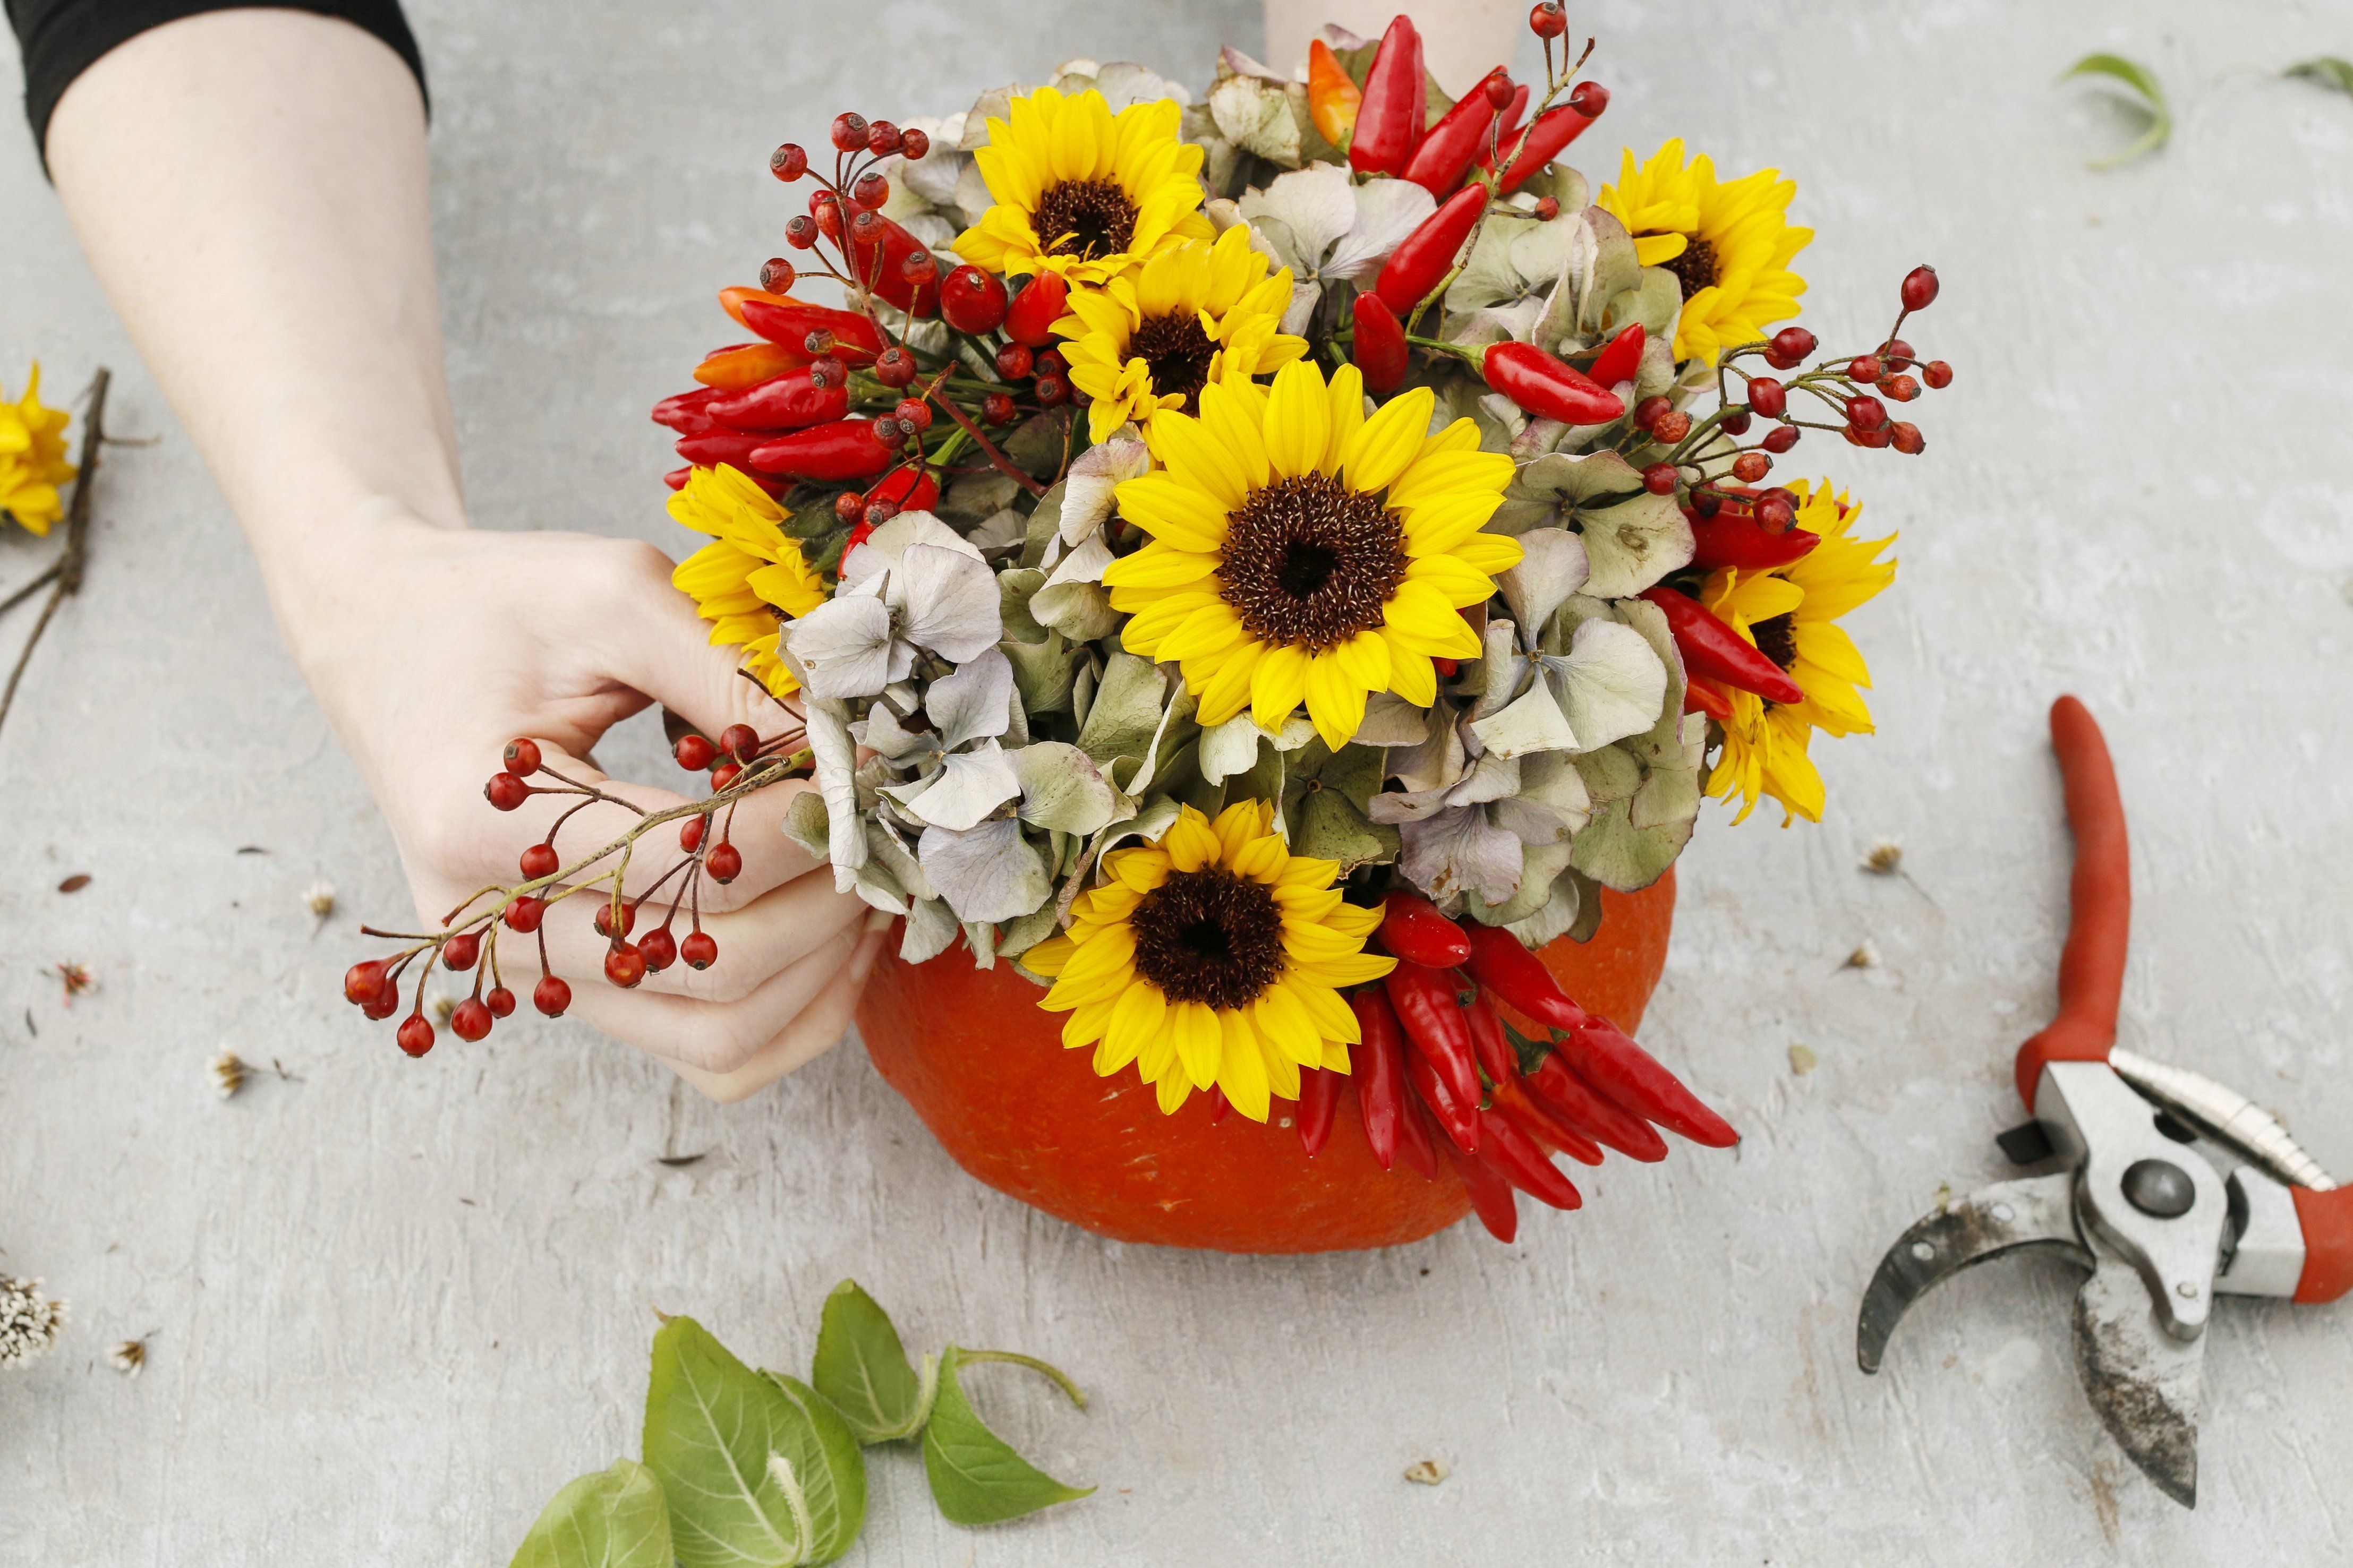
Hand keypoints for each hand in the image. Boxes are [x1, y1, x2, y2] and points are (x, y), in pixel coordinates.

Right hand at [299, 508, 886, 1100]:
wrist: (394, 638)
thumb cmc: (501, 604)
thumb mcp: (613, 594)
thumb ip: (730, 672)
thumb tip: (850, 751)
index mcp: (474, 821)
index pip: (688, 861)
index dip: (803, 822)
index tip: (868, 768)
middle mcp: (491, 925)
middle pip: (716, 965)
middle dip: (830, 899)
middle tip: (883, 825)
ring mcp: (529, 973)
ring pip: (721, 1039)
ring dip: (824, 972)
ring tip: (870, 882)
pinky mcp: (573, 988)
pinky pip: (707, 1051)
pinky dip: (791, 1012)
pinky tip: (837, 938)